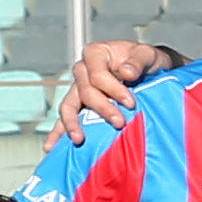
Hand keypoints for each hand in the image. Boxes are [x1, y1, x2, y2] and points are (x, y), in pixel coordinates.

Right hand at [53, 38, 173, 140]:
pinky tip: (52, 147)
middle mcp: (83, 71)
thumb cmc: (146, 61)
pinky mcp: (79, 105)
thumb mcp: (148, 54)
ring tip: (79, 139)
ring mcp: (78, 89)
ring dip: (73, 124)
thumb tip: (126, 72)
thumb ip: (138, 61)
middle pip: (85, 92)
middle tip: (120, 123)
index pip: (97, 75)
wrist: (149, 72)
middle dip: (102, 109)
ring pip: (69, 106)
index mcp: (96, 54)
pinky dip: (58, 132)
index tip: (130, 103)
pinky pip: (65, 118)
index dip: (113, 90)